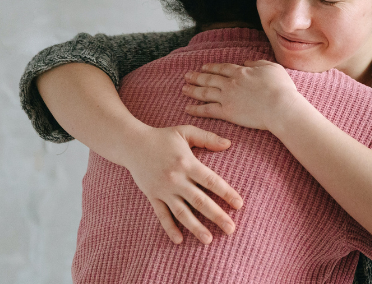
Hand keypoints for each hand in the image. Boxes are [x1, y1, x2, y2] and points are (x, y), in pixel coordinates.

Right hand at [121, 124, 243, 244]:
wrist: (132, 144)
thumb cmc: (162, 137)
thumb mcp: (185, 131)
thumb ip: (208, 138)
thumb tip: (229, 144)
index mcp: (187, 163)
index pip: (211, 181)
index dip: (227, 193)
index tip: (239, 205)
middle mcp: (176, 179)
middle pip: (200, 201)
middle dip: (217, 216)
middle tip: (231, 229)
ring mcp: (164, 190)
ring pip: (182, 212)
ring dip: (196, 227)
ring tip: (209, 240)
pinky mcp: (152, 196)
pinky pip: (162, 215)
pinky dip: (170, 228)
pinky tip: (179, 240)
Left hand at [183, 61, 302, 133]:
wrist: (280, 106)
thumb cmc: (281, 87)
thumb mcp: (272, 68)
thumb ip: (258, 63)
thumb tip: (247, 62)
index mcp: (241, 72)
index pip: (222, 68)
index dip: (212, 67)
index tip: (204, 67)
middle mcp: (230, 83)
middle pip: (209, 78)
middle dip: (197, 76)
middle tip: (187, 75)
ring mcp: (227, 98)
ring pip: (204, 93)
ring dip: (193, 90)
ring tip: (183, 89)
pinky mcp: (227, 113)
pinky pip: (207, 110)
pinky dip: (196, 109)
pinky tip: (188, 108)